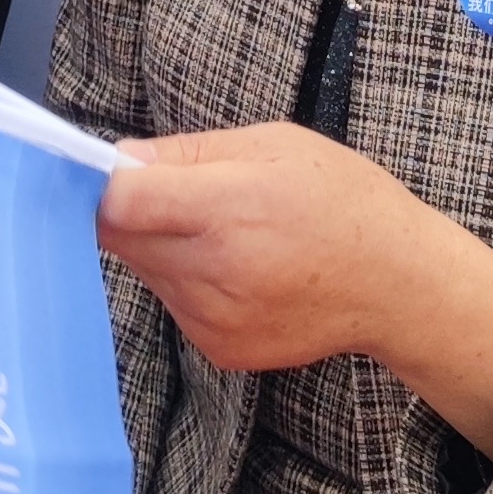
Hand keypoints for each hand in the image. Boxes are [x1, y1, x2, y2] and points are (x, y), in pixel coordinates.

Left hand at [95, 124, 492, 454]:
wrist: (397, 284)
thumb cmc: (341, 200)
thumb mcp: (273, 145)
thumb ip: (187, 154)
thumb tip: (116, 159)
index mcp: (227, 210)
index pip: (119, 203)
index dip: (98, 181)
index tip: (95, 168)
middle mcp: (213, 272)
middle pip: (122, 238)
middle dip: (131, 210)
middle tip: (173, 191)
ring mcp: (213, 319)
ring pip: (145, 270)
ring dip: (161, 245)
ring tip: (220, 229)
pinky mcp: (218, 349)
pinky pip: (173, 302)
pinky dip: (186, 280)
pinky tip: (235, 267)